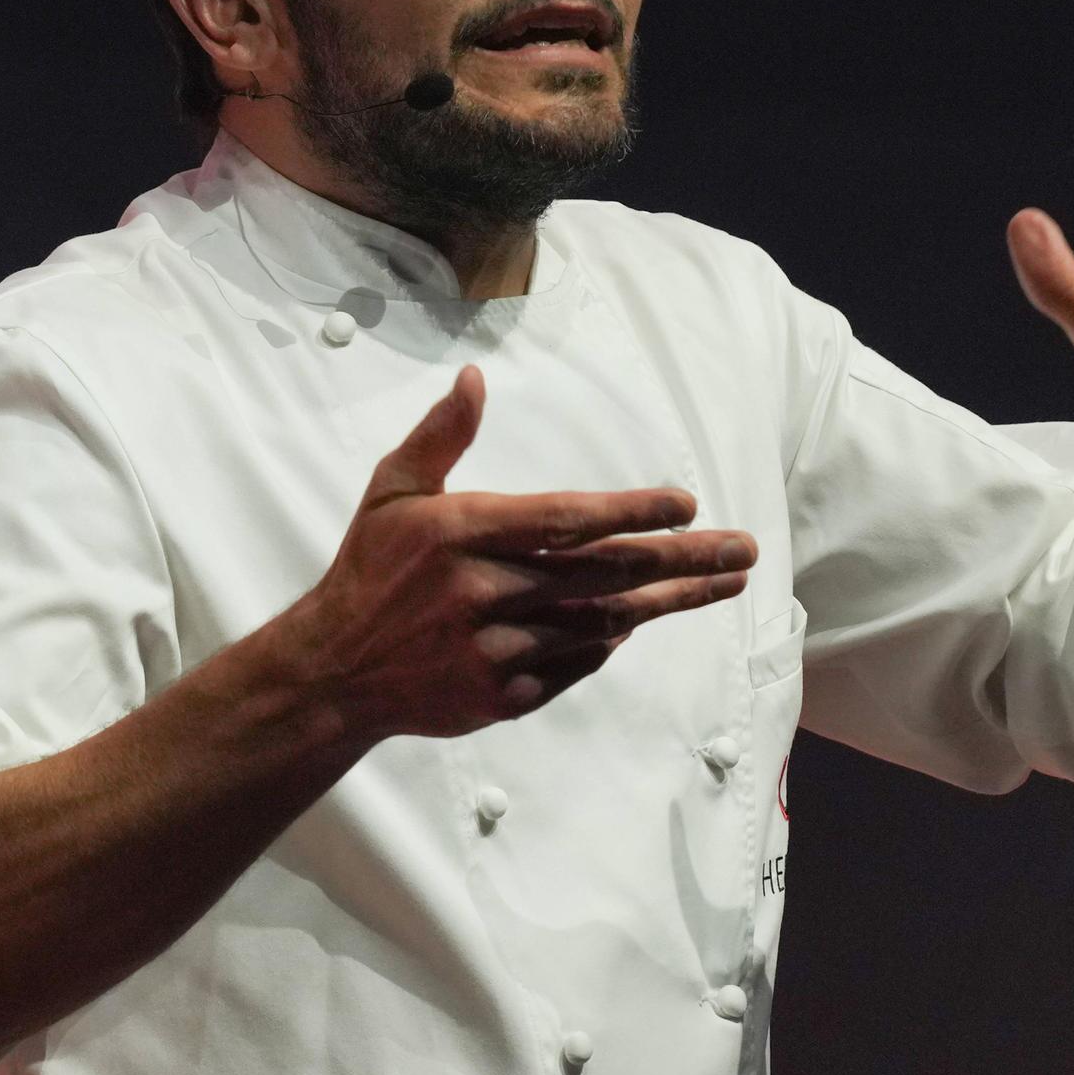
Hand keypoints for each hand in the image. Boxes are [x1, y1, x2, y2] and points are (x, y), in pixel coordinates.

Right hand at [288, 365, 755, 736]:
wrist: (333, 670)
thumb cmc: (370, 570)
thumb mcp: (392, 491)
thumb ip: (440, 437)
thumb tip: (476, 379)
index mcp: (465, 534)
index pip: (567, 520)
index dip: (632, 513)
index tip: (686, 504)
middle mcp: (486, 592)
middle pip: (605, 575)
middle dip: (682, 561)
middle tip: (740, 551)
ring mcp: (496, 649)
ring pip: (601, 623)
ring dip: (665, 602)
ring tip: (718, 584)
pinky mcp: (501, 695)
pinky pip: (574, 665)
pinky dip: (608, 642)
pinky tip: (640, 618)